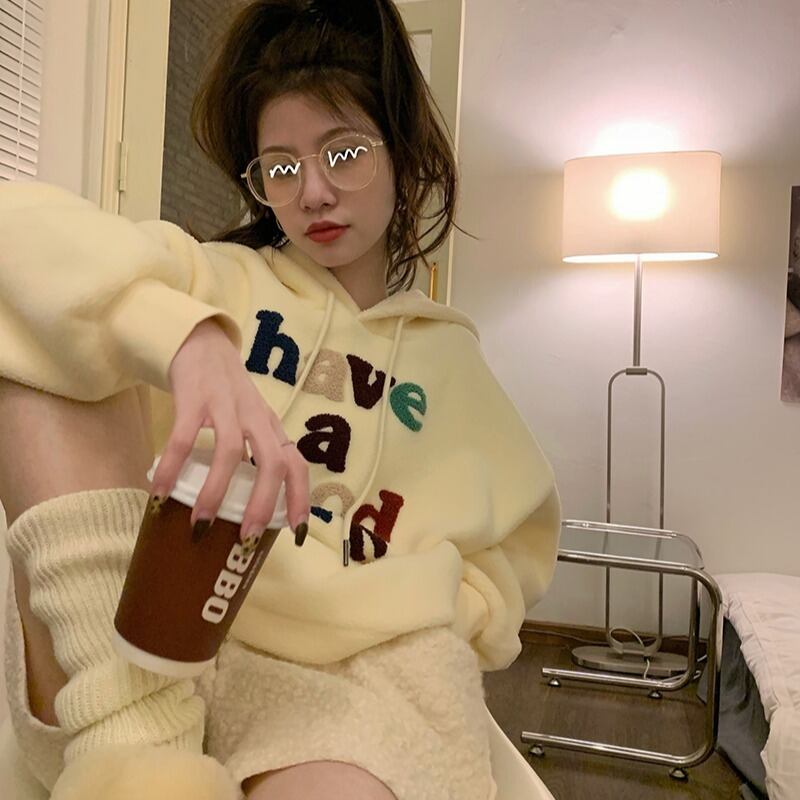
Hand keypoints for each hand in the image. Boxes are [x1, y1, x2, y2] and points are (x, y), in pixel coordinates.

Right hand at [149, 318, 309, 544]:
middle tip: (246, 537)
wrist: (201, 342)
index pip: (298, 464)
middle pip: (273, 462)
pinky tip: (160, 495)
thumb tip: (246, 504)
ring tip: (200, 525)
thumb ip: (251, 454)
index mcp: (271, 427)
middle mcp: (255, 417)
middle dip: (263, 504)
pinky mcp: (193, 399)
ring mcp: (225, 406)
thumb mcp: (249, 421)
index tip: (296, 533)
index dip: (300, 499)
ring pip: (230, 452)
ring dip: (216, 492)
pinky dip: (172, 468)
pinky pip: (182, 439)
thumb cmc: (226, 392)